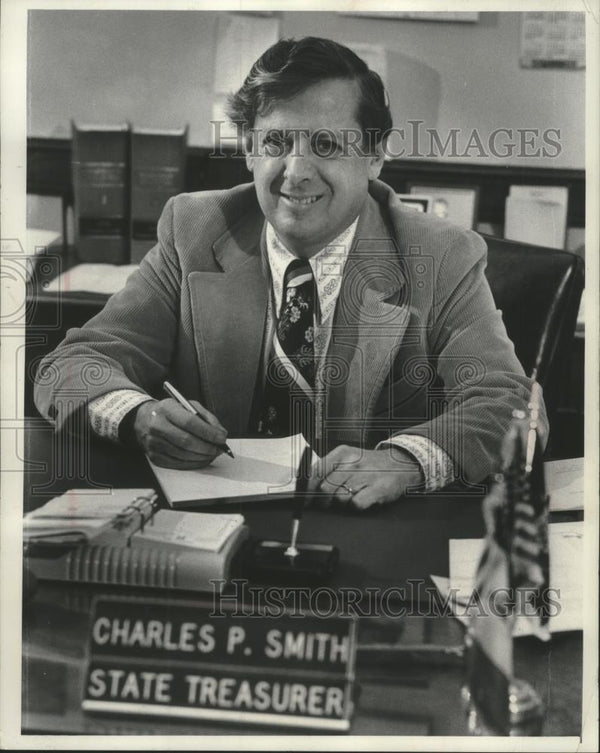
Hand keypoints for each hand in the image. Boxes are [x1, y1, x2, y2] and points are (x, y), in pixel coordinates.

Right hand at [133, 398, 227, 468]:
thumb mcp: (188, 406)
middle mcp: (156, 425)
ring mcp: (153, 442)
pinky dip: (193, 463)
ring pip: (183, 454)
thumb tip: (220, 434)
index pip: (189, 422)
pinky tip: (201, 459)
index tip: (222, 438)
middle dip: (207, 447)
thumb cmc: (172, 412)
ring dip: (202, 457)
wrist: (145, 419)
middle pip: (186, 441)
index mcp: (166, 408)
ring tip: (212, 454)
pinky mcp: (154, 456)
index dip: (208, 432)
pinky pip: (177, 464)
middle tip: (219, 449)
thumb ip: (207, 417)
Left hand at [307, 445, 422, 510]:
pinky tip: (362, 499)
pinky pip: (356, 505)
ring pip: (339, 499)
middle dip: (325, 500)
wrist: (400, 464)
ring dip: (343, 503)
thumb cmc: (369, 465)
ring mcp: (365, 475)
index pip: (316, 472)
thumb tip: (307, 489)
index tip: (306, 500)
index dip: (308, 489)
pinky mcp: (377, 489)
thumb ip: (328, 470)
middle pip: (325, 489)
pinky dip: (356, 507)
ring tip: (353, 495)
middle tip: (331, 502)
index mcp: (341, 453)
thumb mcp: (347, 459)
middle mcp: (352, 462)